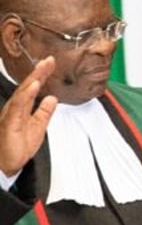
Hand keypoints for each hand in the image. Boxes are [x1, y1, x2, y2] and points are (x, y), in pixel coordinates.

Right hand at [0, 57, 57, 175]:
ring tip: (43, 68)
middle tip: (49, 60)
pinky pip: (18, 106)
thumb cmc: (17, 148)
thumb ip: (44, 112)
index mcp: (22, 109)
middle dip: (39, 72)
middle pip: (28, 86)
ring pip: (23, 93)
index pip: (33, 88)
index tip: (52, 63)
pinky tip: (34, 86)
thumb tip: (52, 99)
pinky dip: (27, 94)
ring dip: (33, 79)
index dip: (42, 75)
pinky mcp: (10, 123)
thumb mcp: (38, 127)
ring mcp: (11, 114)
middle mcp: (15, 109)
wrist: (6, 165)